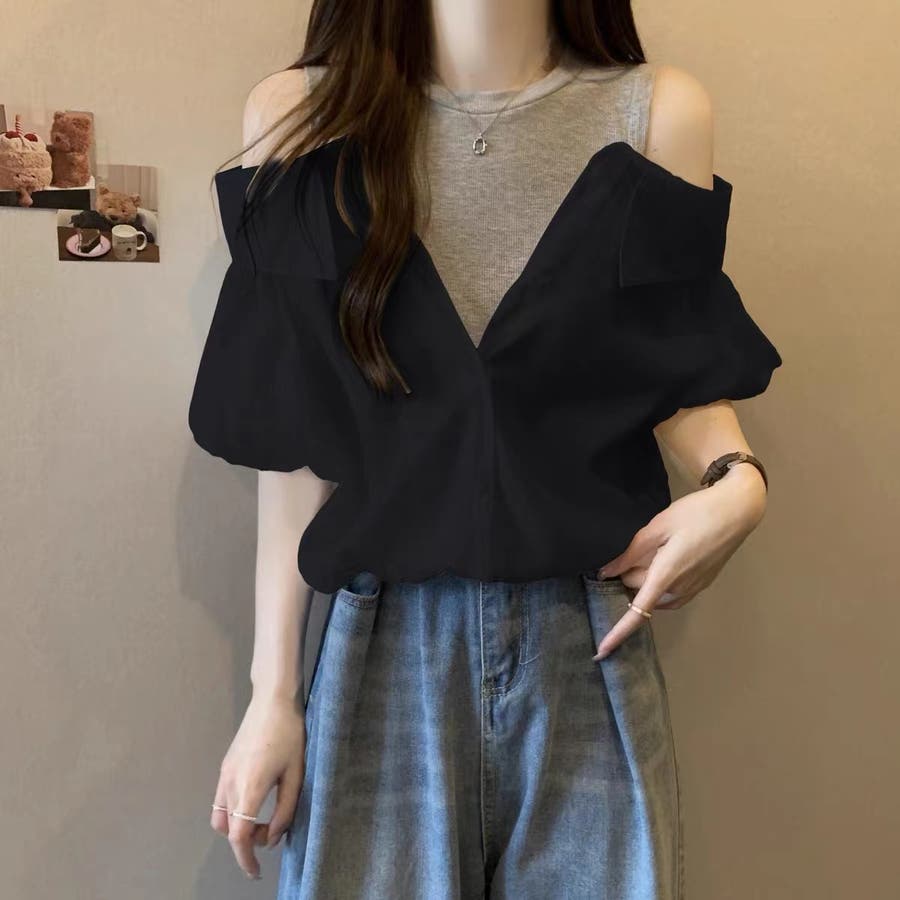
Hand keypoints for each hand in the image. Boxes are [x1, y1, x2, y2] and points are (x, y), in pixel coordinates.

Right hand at [210, 691, 306, 879]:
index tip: (256, 871)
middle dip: (245, 844)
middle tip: (269, 840)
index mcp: (249, 788)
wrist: (273, 700)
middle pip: (228, 830)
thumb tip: (273, 837)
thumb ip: (285, 809)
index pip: (238, 836)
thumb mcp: (296, 774)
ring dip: (235, 828)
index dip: (245, 859)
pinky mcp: (225, 765)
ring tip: (261, 824)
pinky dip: (232, 812)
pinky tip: (254, 803)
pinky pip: (221, 800)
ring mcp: (224, 774)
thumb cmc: (290, 734)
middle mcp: (230, 784)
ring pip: (220, 816)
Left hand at [592, 464, 766, 658]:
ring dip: (645, 579)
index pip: (637, 612)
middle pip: (640, 593)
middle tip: (635, 546)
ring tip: (653, 548)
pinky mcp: (702, 584)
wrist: (737, 511)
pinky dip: (659, 584)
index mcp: (667, 574)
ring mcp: (694, 588)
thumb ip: (631, 552)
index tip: (601, 651)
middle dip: (629, 575)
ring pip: (655, 593)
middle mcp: (680, 588)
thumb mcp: (658, 526)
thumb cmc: (696, 513)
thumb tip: (606, 572)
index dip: (617, 633)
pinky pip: (670, 594)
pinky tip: (661, 561)